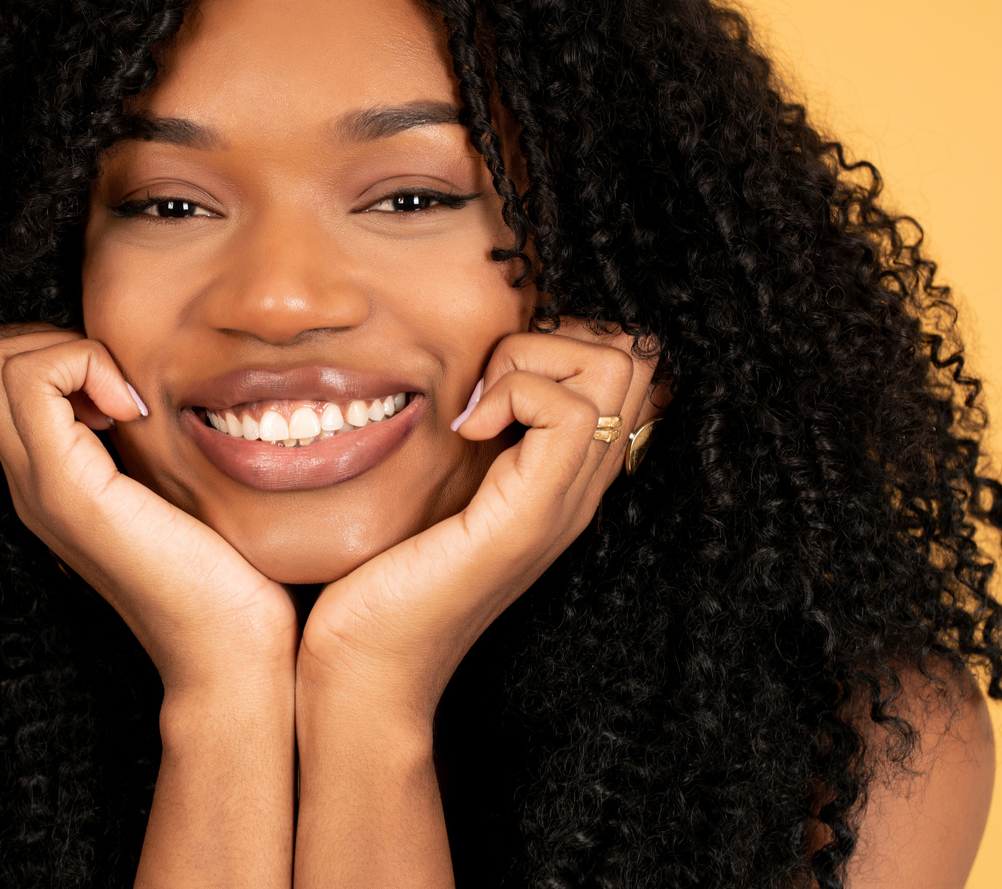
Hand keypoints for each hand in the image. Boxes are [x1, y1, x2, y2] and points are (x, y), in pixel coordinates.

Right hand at [0, 324, 297, 696]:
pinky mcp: (65, 490)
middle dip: (53, 338)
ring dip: (69, 351)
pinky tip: (133, 413)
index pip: (0, 371)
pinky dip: (85, 367)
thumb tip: (156, 382)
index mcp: (48, 476)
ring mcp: (37, 485)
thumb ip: (149, 438)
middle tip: (118, 388)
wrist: (227, 648)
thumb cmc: (224, 570)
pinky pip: (34, 382)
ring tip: (125, 404)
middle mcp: (25, 480)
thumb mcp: (176, 483)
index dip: (59, 350)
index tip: (125, 394)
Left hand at [297, 321, 667, 721]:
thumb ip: (463, 430)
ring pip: (615, 366)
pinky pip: (570, 411)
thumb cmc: (381, 575)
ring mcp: (564, 502)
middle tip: (487, 383)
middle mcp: (580, 485)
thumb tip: (458, 365)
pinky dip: (517, 391)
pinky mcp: (531, 515)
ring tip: (478, 406)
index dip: (562, 339)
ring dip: (534, 359)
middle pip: (633, 355)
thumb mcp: (431, 480)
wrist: (367, 666)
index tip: (490, 375)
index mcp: (560, 473)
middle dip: (555, 336)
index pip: (621, 364)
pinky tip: (468, 429)